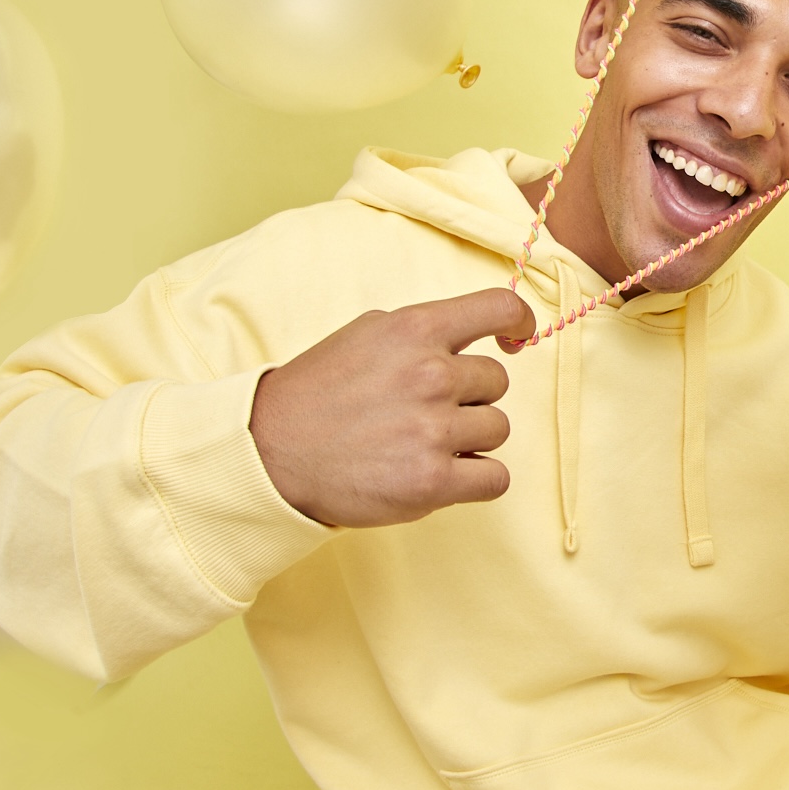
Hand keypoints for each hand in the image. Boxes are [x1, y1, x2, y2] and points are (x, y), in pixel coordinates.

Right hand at [250, 288, 534, 527]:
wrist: (269, 453)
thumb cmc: (319, 394)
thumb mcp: (366, 336)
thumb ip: (424, 333)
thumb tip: (481, 330)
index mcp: (415, 330)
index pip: (500, 308)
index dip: (519, 322)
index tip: (515, 339)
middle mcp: (429, 375)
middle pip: (497, 383)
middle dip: (469, 398)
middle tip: (423, 411)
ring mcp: (432, 430)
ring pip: (498, 430)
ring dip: (469, 439)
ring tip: (421, 443)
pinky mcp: (432, 482)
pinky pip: (495, 478)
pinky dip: (476, 480)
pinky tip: (441, 473)